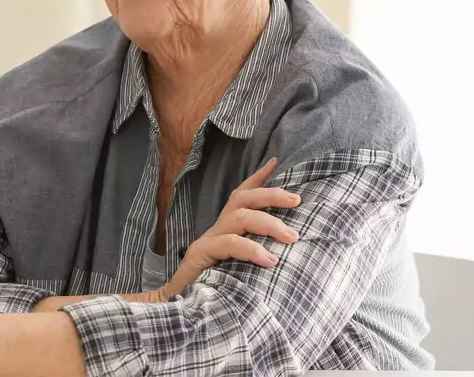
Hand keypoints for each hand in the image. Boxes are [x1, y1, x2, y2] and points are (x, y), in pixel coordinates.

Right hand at [32, 158, 299, 312]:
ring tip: (291, 236)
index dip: (258, 178)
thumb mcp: (240, 271)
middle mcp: (216, 231)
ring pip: (238, 217)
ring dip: (268, 222)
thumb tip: (287, 255)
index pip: (241, 196)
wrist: (176, 311)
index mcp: (226, 232)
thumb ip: (256, 257)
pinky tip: (269, 259)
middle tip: (297, 200)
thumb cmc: (213, 292)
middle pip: (241, 199)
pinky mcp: (200, 256)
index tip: (276, 161)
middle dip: (271, 194)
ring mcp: (207, 242)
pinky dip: (250, 248)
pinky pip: (227, 244)